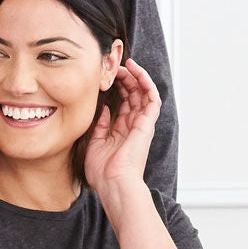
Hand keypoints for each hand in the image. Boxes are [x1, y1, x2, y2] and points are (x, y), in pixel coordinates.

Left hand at [82, 58, 160, 198]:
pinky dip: (146, 83)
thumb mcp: (95, 144)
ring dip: (136, 77)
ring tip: (126, 65)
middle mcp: (134, 126)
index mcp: (122, 131)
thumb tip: (103, 109)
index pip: (124, 104)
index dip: (118, 88)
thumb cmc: (103, 172)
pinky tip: (136, 71)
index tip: (108, 77)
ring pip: (144, 93)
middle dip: (126, 79)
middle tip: (115, 67)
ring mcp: (142, 124)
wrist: (113, 183)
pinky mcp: (147, 124)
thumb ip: (99, 125)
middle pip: (134, 96)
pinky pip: (152, 98)